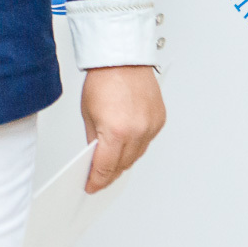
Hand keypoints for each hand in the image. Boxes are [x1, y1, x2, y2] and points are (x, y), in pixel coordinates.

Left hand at [80, 64, 164, 192]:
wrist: (123, 60)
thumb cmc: (103, 80)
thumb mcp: (87, 113)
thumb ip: (93, 139)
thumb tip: (94, 157)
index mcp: (116, 131)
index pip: (106, 167)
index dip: (97, 180)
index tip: (91, 186)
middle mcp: (138, 131)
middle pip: (124, 165)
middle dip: (110, 174)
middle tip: (99, 178)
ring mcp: (151, 127)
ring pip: (137, 156)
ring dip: (124, 161)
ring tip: (111, 164)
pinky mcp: (160, 121)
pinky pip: (147, 142)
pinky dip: (136, 146)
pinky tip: (126, 146)